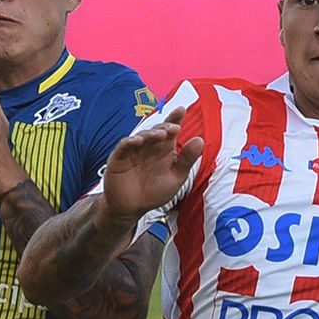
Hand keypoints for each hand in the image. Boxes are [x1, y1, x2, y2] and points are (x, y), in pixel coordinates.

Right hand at [99, 107, 203, 225]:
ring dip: (151, 134)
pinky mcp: (119, 157)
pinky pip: (123, 146)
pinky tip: (137, 141)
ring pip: (141, 136)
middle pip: (157, 130)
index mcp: (164, 149)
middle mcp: (149, 146)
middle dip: (165, 127)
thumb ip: (187, 160)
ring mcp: (133, 150)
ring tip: (160, 135)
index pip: (170, 130)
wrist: (131, 208)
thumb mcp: (175, 178)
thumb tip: (200, 140)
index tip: (182, 110)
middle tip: (174, 129)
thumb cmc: (154, 192)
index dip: (175, 118)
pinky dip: (129, 142)